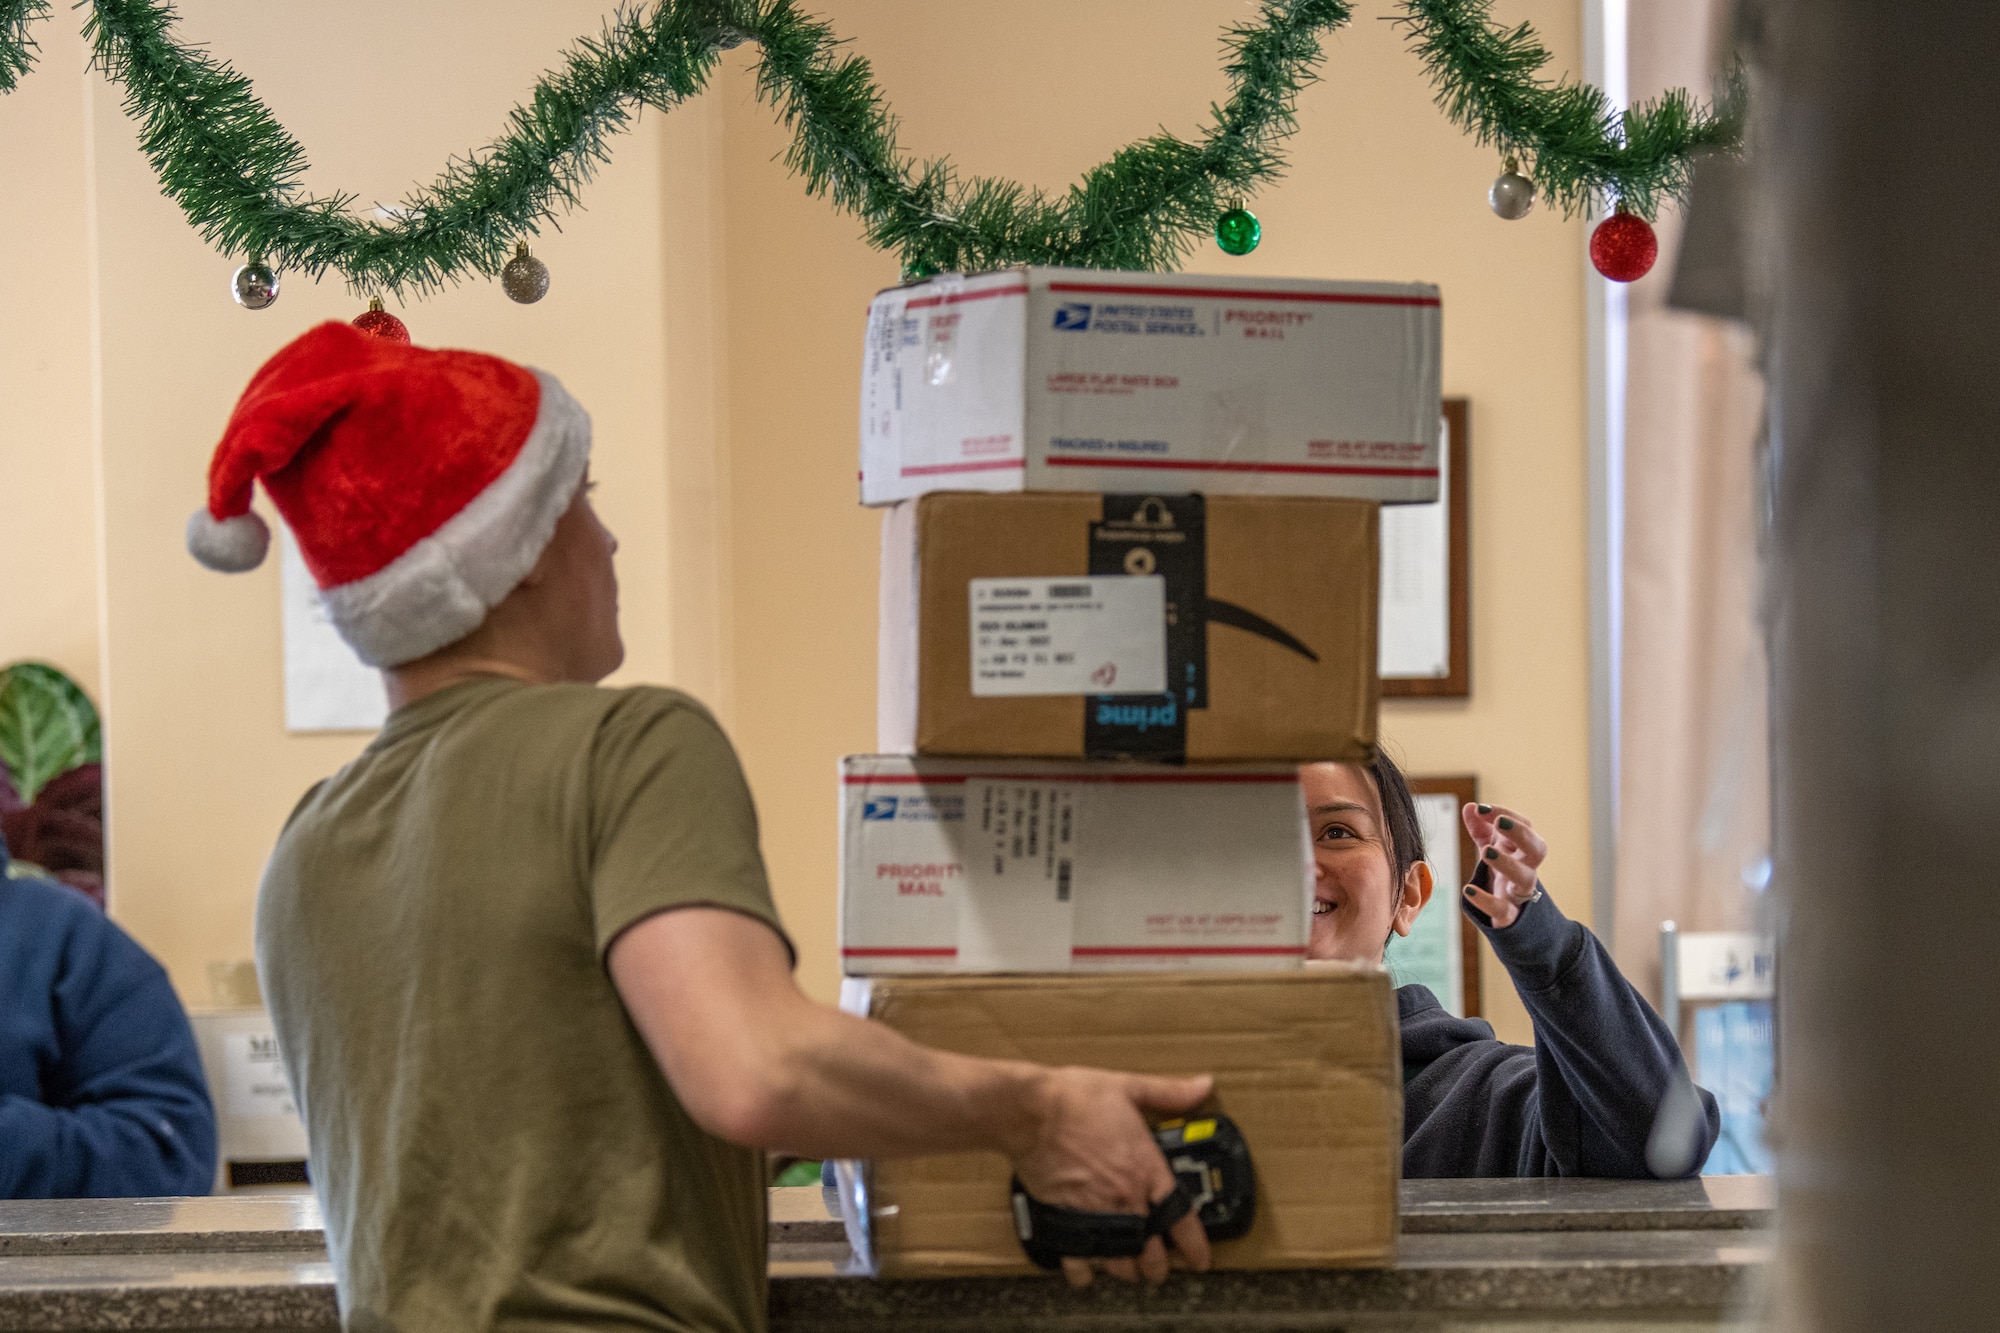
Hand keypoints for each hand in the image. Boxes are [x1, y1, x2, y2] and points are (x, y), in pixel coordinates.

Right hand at [1013, 1068, 1214, 1287]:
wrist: (1030, 1111)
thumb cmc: (1076, 1098)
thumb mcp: (1129, 1088)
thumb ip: (1169, 1093)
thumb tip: (1202, 1086)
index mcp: (1146, 1170)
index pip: (1182, 1221)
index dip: (1196, 1247)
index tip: (1200, 1260)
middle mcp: (1125, 1199)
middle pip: (1152, 1255)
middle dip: (1158, 1266)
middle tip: (1158, 1266)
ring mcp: (1095, 1214)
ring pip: (1119, 1264)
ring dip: (1127, 1270)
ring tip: (1128, 1267)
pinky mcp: (1065, 1220)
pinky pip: (1078, 1262)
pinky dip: (1085, 1272)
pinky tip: (1088, 1268)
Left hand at [1460, 803, 1547, 928]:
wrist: (1510, 914)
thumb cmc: (1502, 871)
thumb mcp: (1491, 846)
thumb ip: (1480, 827)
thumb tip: (1470, 807)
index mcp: (1522, 849)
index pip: (1524, 825)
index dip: (1505, 813)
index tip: (1480, 808)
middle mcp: (1527, 868)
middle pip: (1537, 849)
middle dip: (1521, 833)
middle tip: (1500, 822)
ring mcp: (1520, 892)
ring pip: (1524, 878)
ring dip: (1507, 863)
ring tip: (1485, 851)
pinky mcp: (1510, 915)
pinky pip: (1504, 910)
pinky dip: (1487, 901)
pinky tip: (1469, 891)